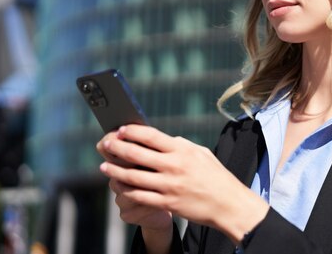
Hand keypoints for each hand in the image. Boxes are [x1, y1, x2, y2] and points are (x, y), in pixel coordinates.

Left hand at [97, 124, 268, 243]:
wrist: (228, 203)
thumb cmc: (216, 176)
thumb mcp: (200, 153)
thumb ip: (180, 146)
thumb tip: (161, 140)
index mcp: (182, 150)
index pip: (150, 136)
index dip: (132, 131)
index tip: (120, 129)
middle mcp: (173, 166)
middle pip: (136, 154)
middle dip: (117, 148)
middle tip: (106, 144)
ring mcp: (169, 185)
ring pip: (133, 176)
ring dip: (115, 171)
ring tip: (104, 166)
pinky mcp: (167, 202)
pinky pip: (140, 195)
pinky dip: (126, 190)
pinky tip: (118, 186)